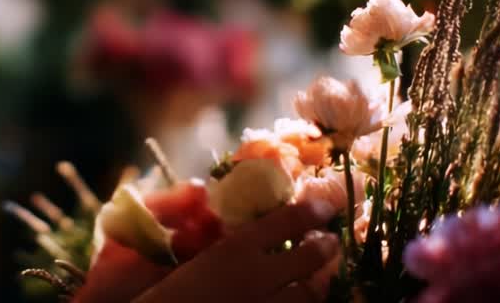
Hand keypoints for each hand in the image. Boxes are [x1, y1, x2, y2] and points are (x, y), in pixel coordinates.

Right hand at [132, 199, 340, 302]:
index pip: (285, 222)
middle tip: (331, 241)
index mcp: (234, 250)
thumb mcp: (189, 261)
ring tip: (321, 277)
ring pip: (309, 294)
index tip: (323, 206)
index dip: (309, 211)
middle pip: (309, 257)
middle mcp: (257, 277)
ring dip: (319, 282)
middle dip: (325, 247)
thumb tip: (239, 228)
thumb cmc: (168, 295)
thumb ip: (216, 243)